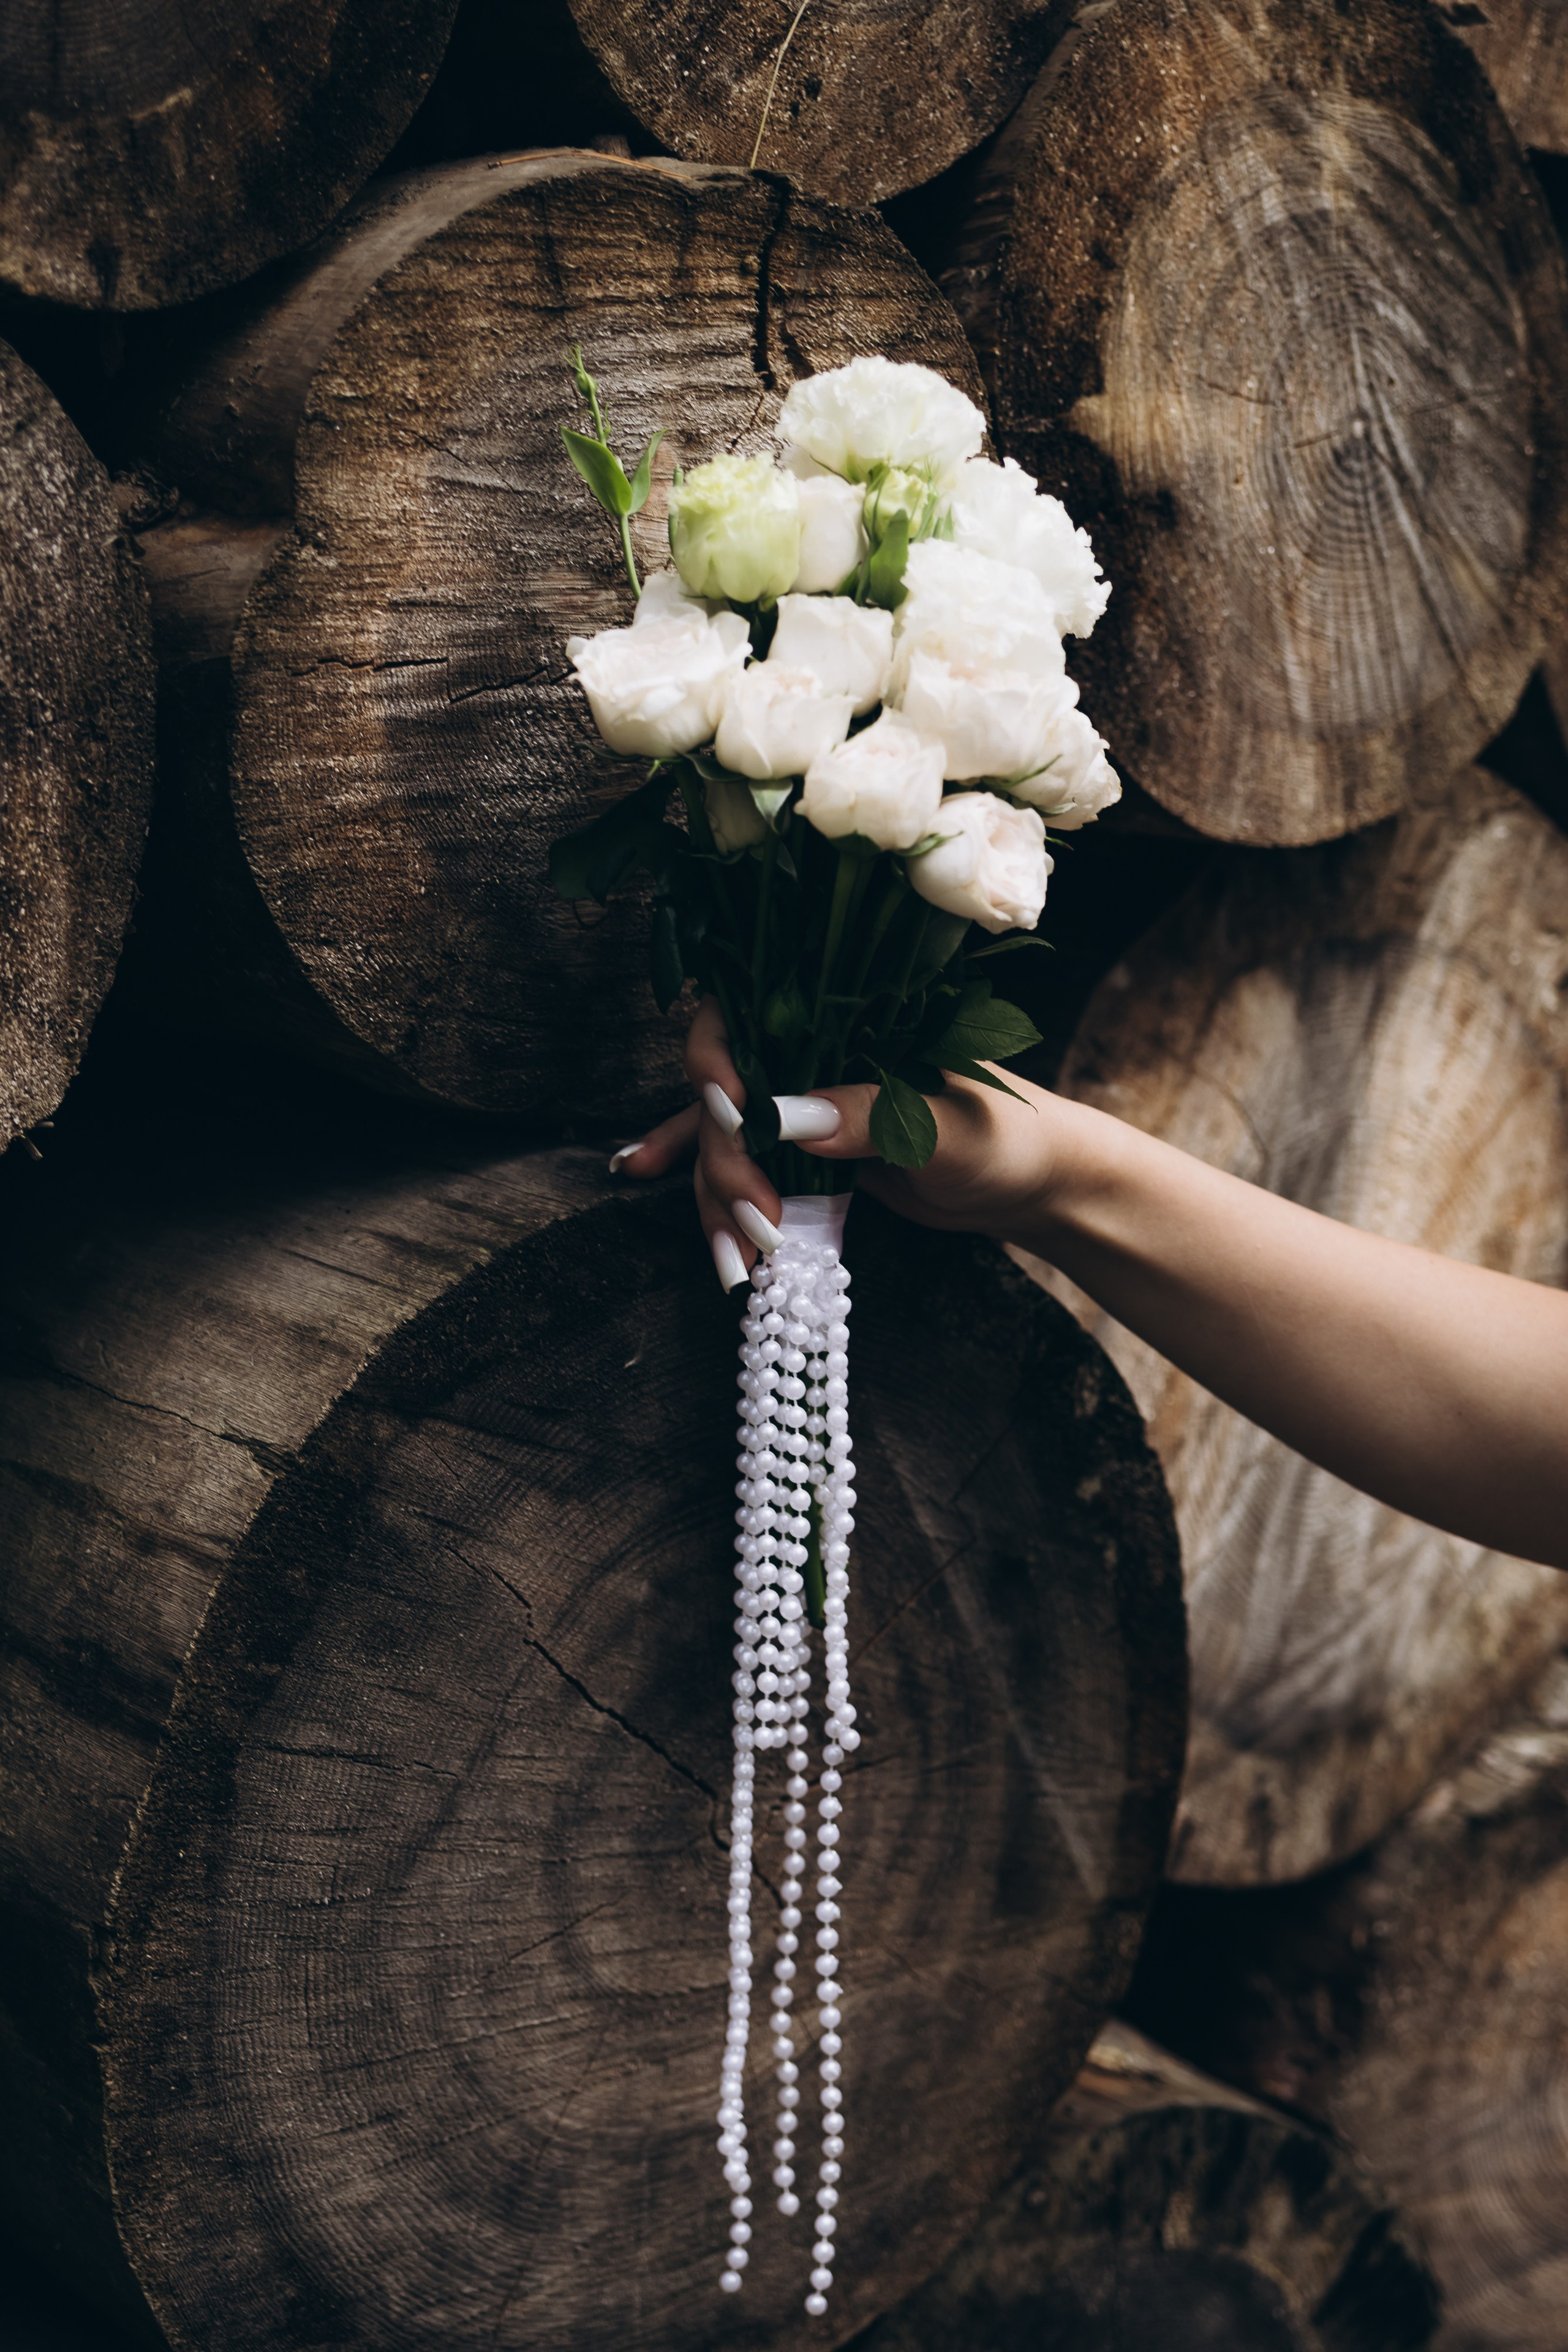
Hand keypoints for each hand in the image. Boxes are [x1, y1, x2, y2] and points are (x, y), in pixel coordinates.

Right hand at [610, 995, 1065, 1287]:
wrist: (1036, 1185)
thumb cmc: (1009, 1139)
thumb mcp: (948, 1129)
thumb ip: (868, 1117)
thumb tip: (780, 1118)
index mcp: (845, 1019)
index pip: (749, 1014)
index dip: (720, 1061)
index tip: (733, 1116)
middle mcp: (811, 1052)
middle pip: (724, 1095)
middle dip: (727, 1164)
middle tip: (762, 1226)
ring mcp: (802, 1104)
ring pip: (723, 1140)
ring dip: (715, 1198)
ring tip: (736, 1265)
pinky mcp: (803, 1152)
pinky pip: (733, 1158)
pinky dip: (694, 1173)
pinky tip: (638, 1173)